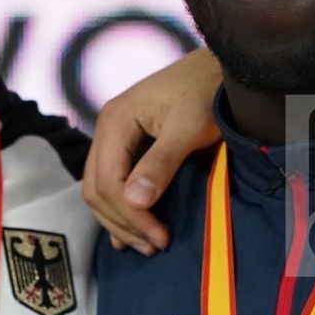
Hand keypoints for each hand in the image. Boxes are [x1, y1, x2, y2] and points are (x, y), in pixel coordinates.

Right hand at [83, 47, 221, 253]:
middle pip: (97, 190)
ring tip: (148, 243)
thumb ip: (161, 163)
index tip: (160, 237)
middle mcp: (105, 130)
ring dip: (120, 221)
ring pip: (100, 190)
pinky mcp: (126, 146)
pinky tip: (131, 230)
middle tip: (154, 246)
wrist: (217, 68)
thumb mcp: (188, 127)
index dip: (131, 216)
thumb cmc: (207, 93)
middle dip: (123, 223)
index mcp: (114, 122)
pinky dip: (120, 209)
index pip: (108, 183)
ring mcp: (113, 138)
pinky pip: (112, 183)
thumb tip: (135, 201)